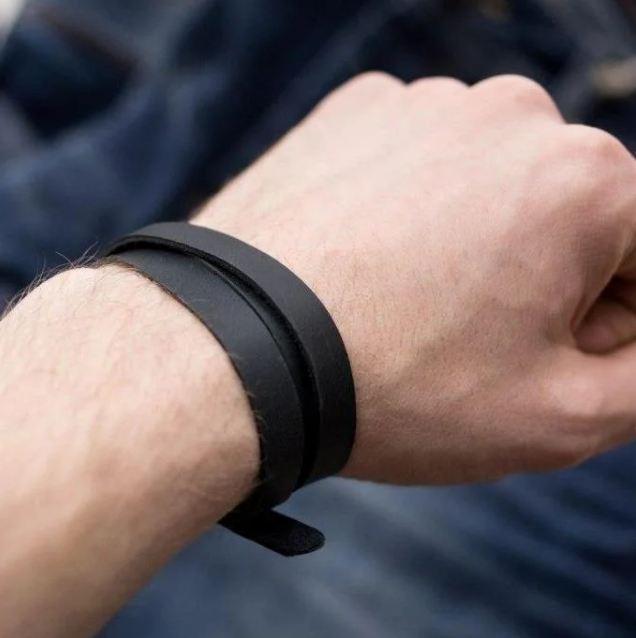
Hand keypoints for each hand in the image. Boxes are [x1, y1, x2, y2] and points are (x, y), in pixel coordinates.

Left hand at [197, 72, 635, 483]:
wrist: (236, 351)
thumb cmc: (398, 388)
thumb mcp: (560, 417)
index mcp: (585, 179)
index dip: (616, 320)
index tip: (559, 357)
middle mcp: (510, 116)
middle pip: (570, 212)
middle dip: (551, 281)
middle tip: (479, 345)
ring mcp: (422, 104)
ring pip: (490, 185)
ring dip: (478, 244)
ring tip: (414, 308)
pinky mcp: (354, 114)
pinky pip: (415, 165)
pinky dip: (411, 213)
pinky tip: (371, 265)